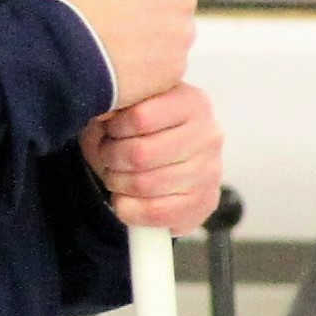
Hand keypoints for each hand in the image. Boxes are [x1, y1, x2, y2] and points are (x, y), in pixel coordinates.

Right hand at [41, 0, 197, 107]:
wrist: (60, 55)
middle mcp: (183, 1)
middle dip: (153, 3)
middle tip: (114, 13)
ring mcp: (181, 38)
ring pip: (173, 33)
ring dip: (151, 34)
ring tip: (111, 38)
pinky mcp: (175, 69)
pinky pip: (166, 63)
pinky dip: (148, 62)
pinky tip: (117, 60)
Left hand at [81, 84, 221, 231]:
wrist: (153, 159)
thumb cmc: (134, 128)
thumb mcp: (123, 106)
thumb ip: (116, 103)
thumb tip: (104, 113)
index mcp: (192, 102)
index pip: (140, 117)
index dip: (113, 128)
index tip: (109, 129)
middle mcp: (209, 136)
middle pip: (141, 154)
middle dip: (111, 158)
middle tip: (107, 156)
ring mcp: (211, 172)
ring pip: (145, 185)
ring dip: (117, 182)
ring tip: (116, 175)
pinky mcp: (205, 203)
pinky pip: (155, 212)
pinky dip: (128, 208)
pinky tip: (125, 198)